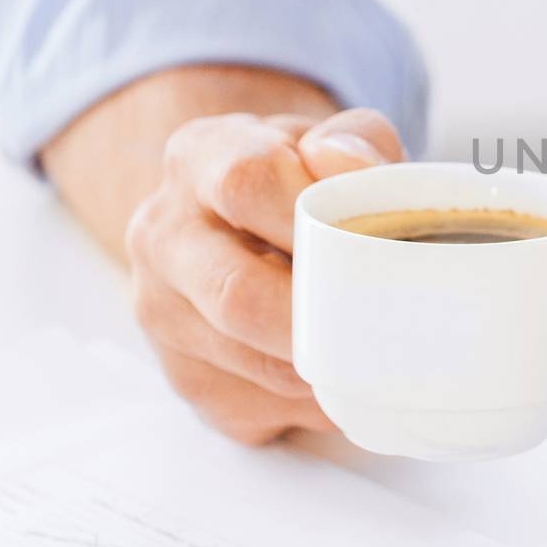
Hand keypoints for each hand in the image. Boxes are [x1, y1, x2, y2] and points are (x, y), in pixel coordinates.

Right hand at [125, 107, 404, 443]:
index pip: (246, 184)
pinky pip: (259, 406)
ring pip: (252, 364)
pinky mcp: (184, 378)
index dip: (313, 216)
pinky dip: (315, 401)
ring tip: (378, 347)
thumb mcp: (332, 139)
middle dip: (323, 318)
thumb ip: (356, 141)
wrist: (240, 220)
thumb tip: (352, 169)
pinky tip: (342, 372)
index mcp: (199, 159)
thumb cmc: (302, 180)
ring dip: (327, 366)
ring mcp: (162, 314)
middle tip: (384, 321)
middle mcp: (162, 237)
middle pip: (238, 295)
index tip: (365, 238)